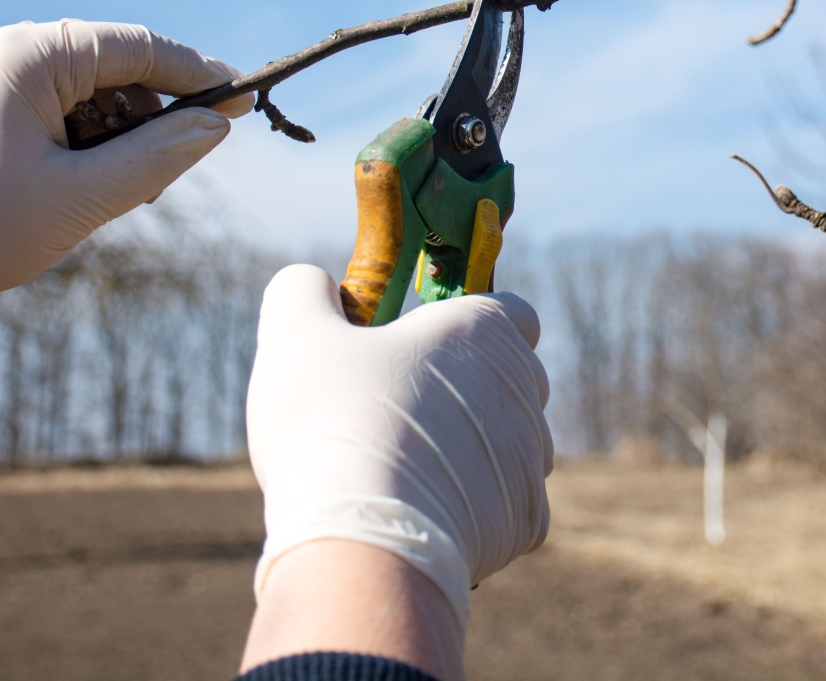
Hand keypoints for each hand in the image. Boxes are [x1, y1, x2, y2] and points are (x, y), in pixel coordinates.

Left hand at [0, 19, 250, 362]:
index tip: (244, 100)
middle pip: (110, 66)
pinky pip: (46, 108)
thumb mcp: (82, 199)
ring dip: (116, 134)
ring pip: (80, 91)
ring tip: (119, 193)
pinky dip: (80, 140)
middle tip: (173, 170)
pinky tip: (84, 186)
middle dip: (152, 114)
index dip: (197, 74)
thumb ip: (159, 157)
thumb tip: (216, 127)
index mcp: (25, 56)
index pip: (136, 46)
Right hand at [246, 266, 551, 633]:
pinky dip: (474, 508)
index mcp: (482, 331)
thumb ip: (305, 291)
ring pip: (509, 442)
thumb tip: (315, 284)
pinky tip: (424, 512)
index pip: (512, 311)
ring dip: (470, 449)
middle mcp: (523, 387)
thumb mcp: (294, 335)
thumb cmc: (332, 424)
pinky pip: (507, 503)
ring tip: (403, 469)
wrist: (364, 542)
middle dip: (465, 389)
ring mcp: (531, 456)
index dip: (469, 324)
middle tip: (394, 411)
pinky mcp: (528, 518)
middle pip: (508, 378)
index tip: (421, 345)